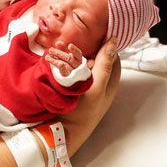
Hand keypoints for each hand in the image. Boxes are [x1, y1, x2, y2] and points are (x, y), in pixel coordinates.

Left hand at [45, 41, 82, 76]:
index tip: (70, 45)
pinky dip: (62, 67)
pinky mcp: (68, 77)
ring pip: (65, 64)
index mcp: (78, 59)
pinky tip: (58, 64)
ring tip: (47, 56)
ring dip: (55, 60)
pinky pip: (64, 72)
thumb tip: (58, 42)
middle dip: (59, 53)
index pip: (78, 53)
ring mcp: (73, 72)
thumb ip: (62, 49)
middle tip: (50, 50)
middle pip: (68, 58)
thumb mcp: (66, 56)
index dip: (74, 50)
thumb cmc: (68, 64)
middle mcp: (77, 65)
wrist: (70, 78)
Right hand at [59, 40, 120, 155]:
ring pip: (78, 65)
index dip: (104, 46)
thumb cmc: (83, 112)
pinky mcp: (71, 89)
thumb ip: (105, 64)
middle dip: (81, 50)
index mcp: (110, 83)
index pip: (112, 58)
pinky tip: (52, 57)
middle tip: (68, 44)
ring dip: (68, 55)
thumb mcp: (97, 87)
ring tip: (56, 47)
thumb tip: (114, 42)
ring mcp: (84, 86)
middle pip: (93, 60)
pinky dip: (61, 63)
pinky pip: (68, 71)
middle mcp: (98, 83)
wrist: (62, 132)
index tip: (94, 35)